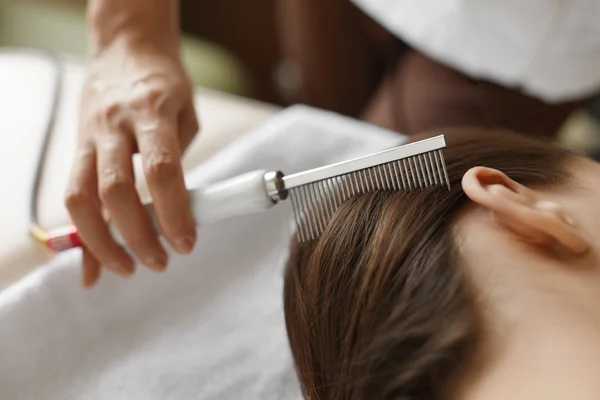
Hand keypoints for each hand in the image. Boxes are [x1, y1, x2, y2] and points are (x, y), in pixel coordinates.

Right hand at [65, 43, 198, 286]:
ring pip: (80, 196)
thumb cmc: (164, 84)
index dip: (173, 211)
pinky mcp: (76, 147)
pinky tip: (90, 264)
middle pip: (114, 189)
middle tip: (159, 262)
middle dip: (136, 235)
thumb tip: (176, 218)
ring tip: (126, 268)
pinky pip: (72, 195)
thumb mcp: (185, 116)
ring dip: (100, 242)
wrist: (125, 48)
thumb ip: (177, 164)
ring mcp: (89, 136)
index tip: (186, 242)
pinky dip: (80, 233)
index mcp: (151, 112)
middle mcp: (114, 124)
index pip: (161, 169)